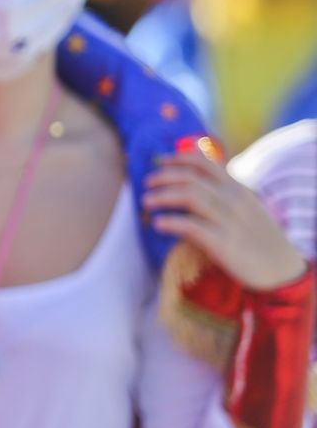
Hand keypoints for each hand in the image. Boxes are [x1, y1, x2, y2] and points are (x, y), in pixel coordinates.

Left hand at [143, 145, 309, 291]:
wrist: (280, 268)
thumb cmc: (258, 236)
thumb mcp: (246, 206)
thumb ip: (224, 191)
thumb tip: (194, 176)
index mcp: (237, 189)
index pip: (205, 164)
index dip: (179, 159)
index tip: (159, 160)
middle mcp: (233, 200)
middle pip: (191, 179)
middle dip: (164, 177)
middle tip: (147, 183)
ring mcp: (229, 220)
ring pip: (190, 197)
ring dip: (163, 196)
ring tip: (146, 201)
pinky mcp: (223, 243)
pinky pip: (192, 226)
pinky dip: (172, 222)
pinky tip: (158, 224)